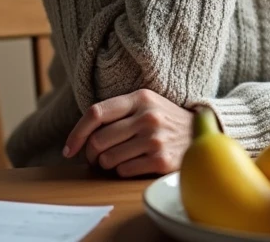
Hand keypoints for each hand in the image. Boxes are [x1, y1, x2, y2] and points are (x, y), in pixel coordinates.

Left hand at [62, 88, 195, 177]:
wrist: (201, 134)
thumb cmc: (164, 120)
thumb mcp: (145, 105)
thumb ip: (117, 113)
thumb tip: (80, 138)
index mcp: (139, 98)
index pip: (96, 113)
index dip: (76, 133)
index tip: (69, 149)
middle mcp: (147, 116)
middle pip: (98, 141)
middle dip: (91, 154)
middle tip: (96, 158)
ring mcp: (155, 139)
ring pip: (108, 159)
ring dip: (108, 164)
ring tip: (120, 159)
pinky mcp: (161, 160)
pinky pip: (124, 171)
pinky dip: (123, 171)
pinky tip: (136, 164)